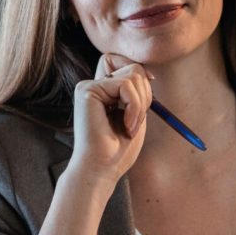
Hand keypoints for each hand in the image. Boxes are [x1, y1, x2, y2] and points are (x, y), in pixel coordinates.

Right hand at [68, 53, 152, 188]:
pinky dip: (135, 106)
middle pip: (133, 67)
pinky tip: (126, 126)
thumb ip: (136, 93)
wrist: (100, 170)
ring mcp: (88, 86)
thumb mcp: (135, 115)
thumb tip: (148, 73)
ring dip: (141, 102)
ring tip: (131, 125)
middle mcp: (93, 86)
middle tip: (137, 119)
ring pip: (132, 74)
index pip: (125, 64)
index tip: (148, 94)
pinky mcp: (86, 90)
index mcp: (102, 92)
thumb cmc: (118, 150)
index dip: (139, 72)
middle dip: (145, 93)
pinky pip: (125, 84)